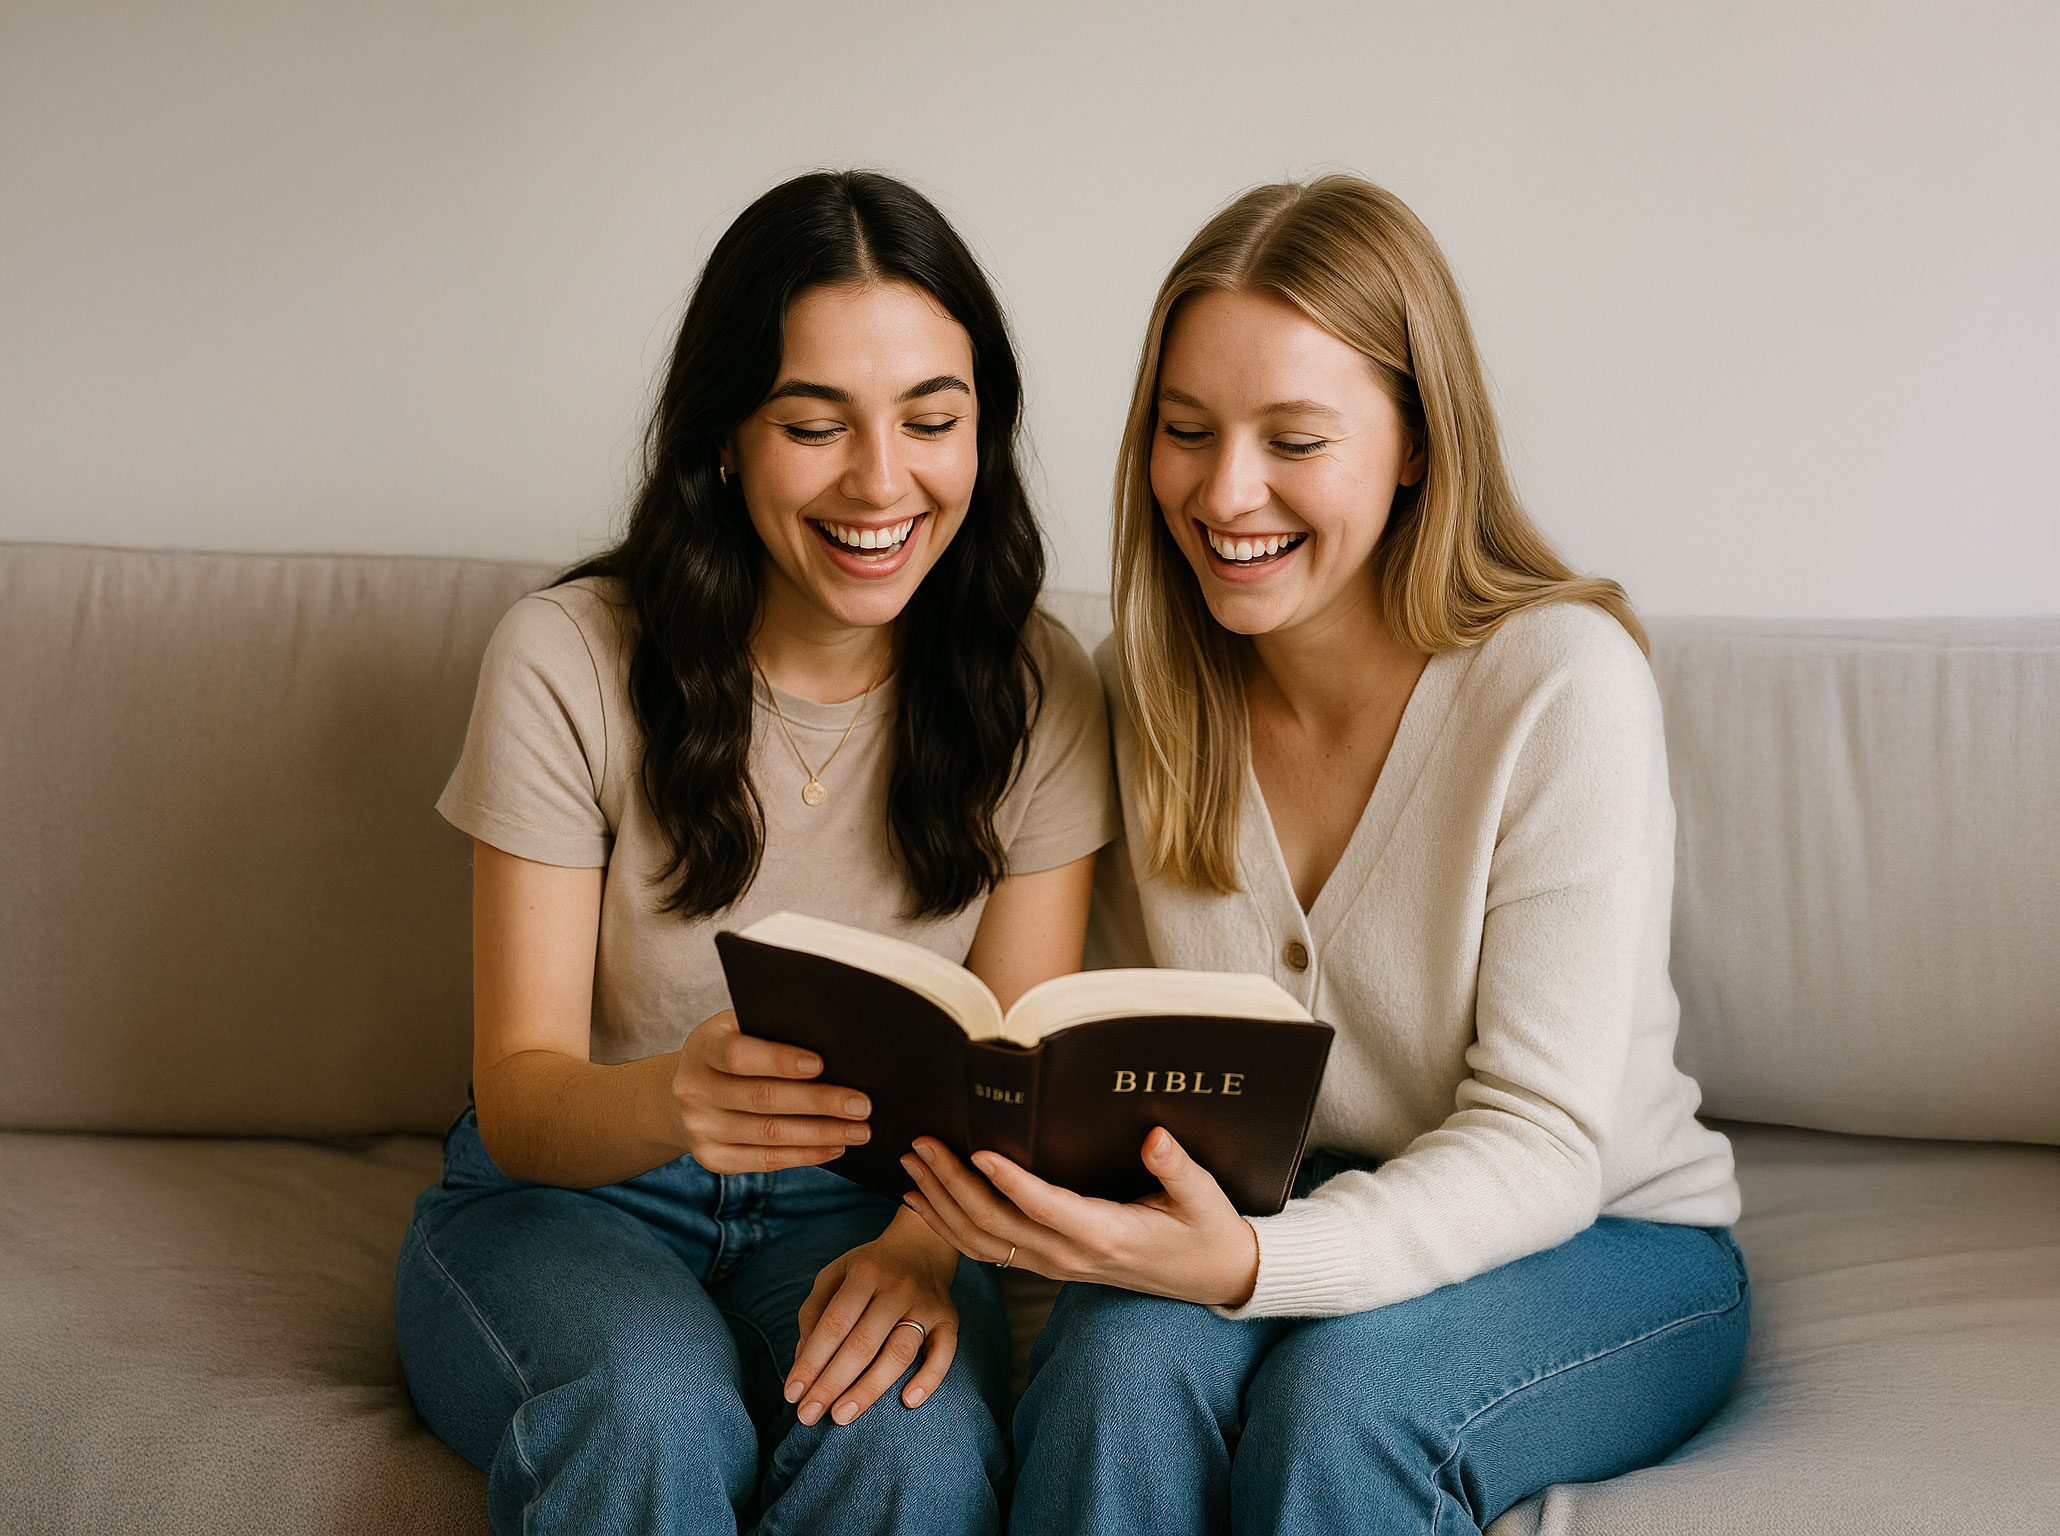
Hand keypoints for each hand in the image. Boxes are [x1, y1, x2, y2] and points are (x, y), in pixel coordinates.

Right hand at [658, 1009, 870, 1173]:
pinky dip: (805, 1155)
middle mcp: (694, 1090)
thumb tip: (834, 1041)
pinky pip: (766, 1160)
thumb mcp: (740, 1029)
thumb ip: (775, 1030)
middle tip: (861, 1104)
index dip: (779, 1060)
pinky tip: (834, 1147)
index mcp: (703, 1047)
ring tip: (859, 1130)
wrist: (689, 1090)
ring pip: (770, 1134)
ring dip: (821, 1134)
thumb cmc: (733, 1050)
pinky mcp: (713, 1158)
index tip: (820, 1064)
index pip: (739, 1055)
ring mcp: (700, 1128)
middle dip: (818, 1102)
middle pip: (762, 1098)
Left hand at [786, 1210, 961, 1425]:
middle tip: (809, 1415)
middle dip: (832, 1383)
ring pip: (899, 1353)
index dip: (811, 1361)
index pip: (834, 1324)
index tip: (791, 1394)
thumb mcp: (834, 1275)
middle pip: (863, 1343)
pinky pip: (944, 1354)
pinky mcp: (949, 1319)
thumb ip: (814, 1313)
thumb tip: (803, 1362)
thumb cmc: (868, 1269)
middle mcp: (898, 1287)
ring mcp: (926, 1304)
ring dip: (869, 1389)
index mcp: (865, 1273)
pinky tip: (908, 1401)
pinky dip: (929, 1379)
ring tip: (842, 1415)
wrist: (921, 1246)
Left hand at [899, 1129, 1261, 1308]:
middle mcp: (1069, 1255)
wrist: (1211, 1277)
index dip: (1008, 1181)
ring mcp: (1054, 1264)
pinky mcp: (1047, 1264)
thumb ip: (1176, 1168)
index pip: (1044, 1207)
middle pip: (996, 1224)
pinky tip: (922, 1203)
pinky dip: (949, 1227)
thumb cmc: (1206, 1230)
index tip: (975, 1148)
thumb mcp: (1203, 1197)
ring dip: (940, 1204)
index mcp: (1104, 1234)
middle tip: (921, 1144)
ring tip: (909, 1166)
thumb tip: (1156, 1136)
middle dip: (952, 1184)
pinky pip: (987, 1252)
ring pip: (981, 1243)